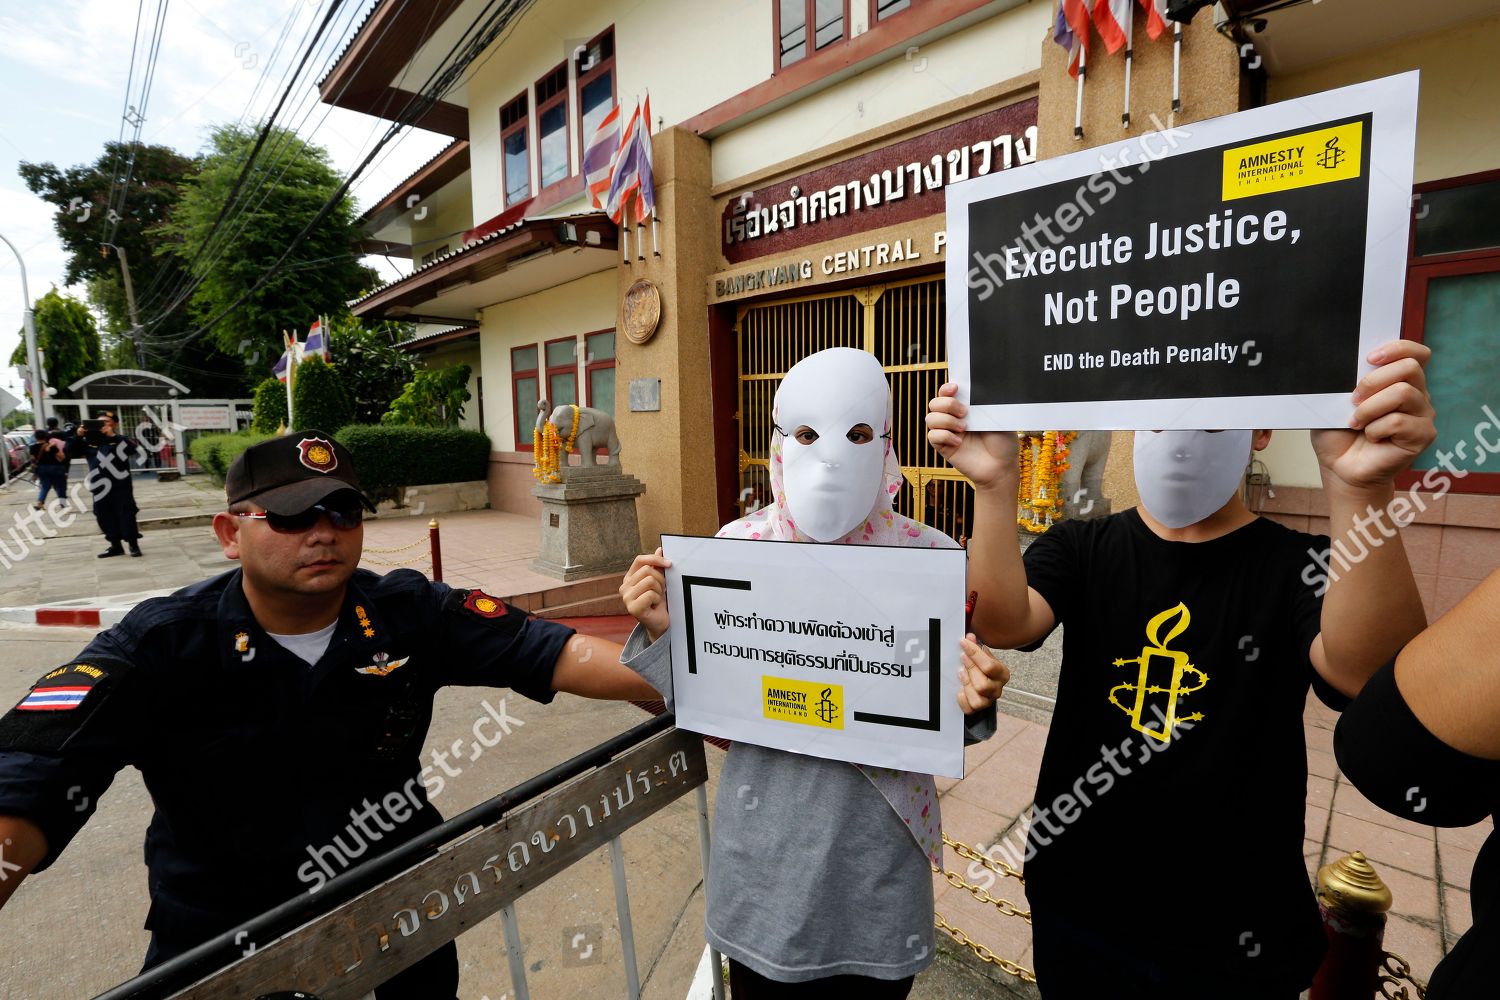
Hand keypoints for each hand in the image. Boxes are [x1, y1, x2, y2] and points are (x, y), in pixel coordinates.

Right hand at [621, 548, 671, 641]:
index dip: (655, 559)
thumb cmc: (658, 602)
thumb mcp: (659, 581)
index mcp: (629, 578)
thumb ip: (657, 566)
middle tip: (661, 591)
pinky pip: (651, 594)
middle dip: (661, 580)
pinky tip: (654, 606)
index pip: (640, 560)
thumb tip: (660, 548)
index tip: (669, 564)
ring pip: (650, 581)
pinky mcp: (632, 608)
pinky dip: (658, 600)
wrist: (660, 623)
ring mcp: (626, 598)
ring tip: (657, 599)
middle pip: (647, 570)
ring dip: (659, 591)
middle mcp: (624, 587)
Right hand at [925, 383, 1017, 492]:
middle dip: (947, 404)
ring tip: (964, 428)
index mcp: (966, 408)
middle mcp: (954, 418)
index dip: (946, 388)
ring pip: (930, 418)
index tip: (955, 388)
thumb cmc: (1003, 443)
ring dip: (946, 421)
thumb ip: (985, 403)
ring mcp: (948, 433)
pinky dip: (945, 436)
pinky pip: (932, 436)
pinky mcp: (944, 447)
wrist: (1002, 466)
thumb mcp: (999, 417)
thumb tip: (976, 390)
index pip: (947, 392)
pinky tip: (959, 442)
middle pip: (934, 403)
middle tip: (964, 413)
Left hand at [957, 634, 1009, 713]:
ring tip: (961, 674)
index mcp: (1002, 674)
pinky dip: (963, 699)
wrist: (986, 681)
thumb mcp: (984, 655)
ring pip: (977, 700)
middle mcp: (997, 689)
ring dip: (966, 685)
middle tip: (962, 658)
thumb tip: (970, 637)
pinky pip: (969, 709)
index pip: (989, 666)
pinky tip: (961, 689)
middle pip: (982, 685)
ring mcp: (988, 701)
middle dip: (970, 670)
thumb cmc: (985, 667)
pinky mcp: (978, 709)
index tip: (964, 643)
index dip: (974, 654)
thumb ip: (977, 646)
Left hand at [1311, 340, 1435, 493]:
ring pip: (1403, 393)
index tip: (1369, 359)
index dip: (1397, 348)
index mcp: (1399, 380)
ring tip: (1356, 422)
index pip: (1415, 353)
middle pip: (1409, 367)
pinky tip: (1371, 437)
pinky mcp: (1423, 435)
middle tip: (1353, 400)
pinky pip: (1400, 422)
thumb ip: (1346, 380)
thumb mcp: (1335, 401)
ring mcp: (1423, 414)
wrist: (1340, 467)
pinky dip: (1375, 429)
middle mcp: (1417, 394)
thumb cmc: (1338, 433)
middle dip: (1373, 381)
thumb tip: (1344, 363)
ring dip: (1370, 408)